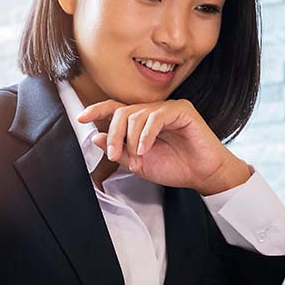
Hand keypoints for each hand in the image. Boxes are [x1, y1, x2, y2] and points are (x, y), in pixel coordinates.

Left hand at [77, 99, 250, 194]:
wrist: (202, 176)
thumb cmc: (176, 168)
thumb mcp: (140, 164)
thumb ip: (120, 150)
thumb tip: (97, 137)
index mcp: (142, 122)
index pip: (116, 109)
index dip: (97, 110)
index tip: (81, 118)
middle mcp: (153, 112)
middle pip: (123, 112)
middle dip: (115, 134)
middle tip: (115, 155)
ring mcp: (168, 109)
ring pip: (137, 115)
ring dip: (132, 139)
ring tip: (137, 158)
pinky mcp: (182, 110)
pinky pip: (156, 117)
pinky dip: (146, 135)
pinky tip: (146, 149)